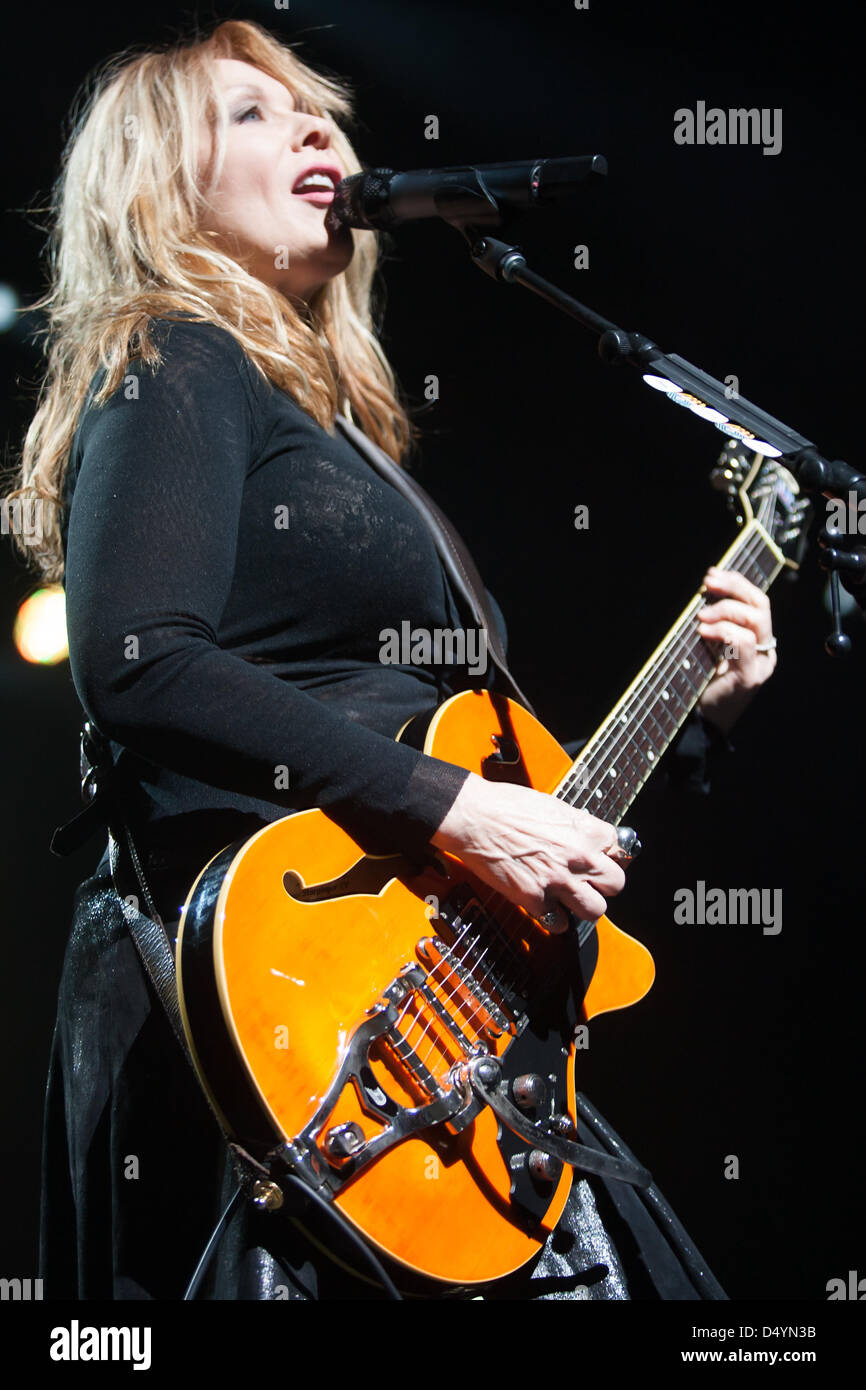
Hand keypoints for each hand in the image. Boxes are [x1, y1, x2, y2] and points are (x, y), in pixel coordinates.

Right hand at [430, 772, 627, 931]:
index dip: (609, 856)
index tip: (600, 859)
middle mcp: (579, 856)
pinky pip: (560, 923)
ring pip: (596, 910)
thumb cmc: (506, 806)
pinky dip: (554, 919)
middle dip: (602, 885)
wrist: (473, 817)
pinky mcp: (536, 899)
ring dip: (583, 906)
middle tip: (587, 882)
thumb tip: (588, 841)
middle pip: (616, 884)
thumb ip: (576, 827)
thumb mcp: (553, 807)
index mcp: (586, 829)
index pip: (622, 851)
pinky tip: (545, 906)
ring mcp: (559, 880)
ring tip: (568, 898)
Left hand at [697, 566, 776, 734]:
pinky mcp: (749, 677)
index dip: (736, 583)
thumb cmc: (700, 682)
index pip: (756, 600)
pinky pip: (746, 644)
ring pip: (756, 621)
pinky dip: (724, 632)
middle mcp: (765, 649)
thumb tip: (705, 589)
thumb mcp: (707, 645)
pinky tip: (704, 631)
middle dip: (734, 588)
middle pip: (761, 605)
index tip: (712, 574)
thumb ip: (713, 622)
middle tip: (707, 585)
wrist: (699, 721)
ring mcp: (760, 664)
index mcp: (757, 639)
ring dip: (725, 611)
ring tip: (701, 617)